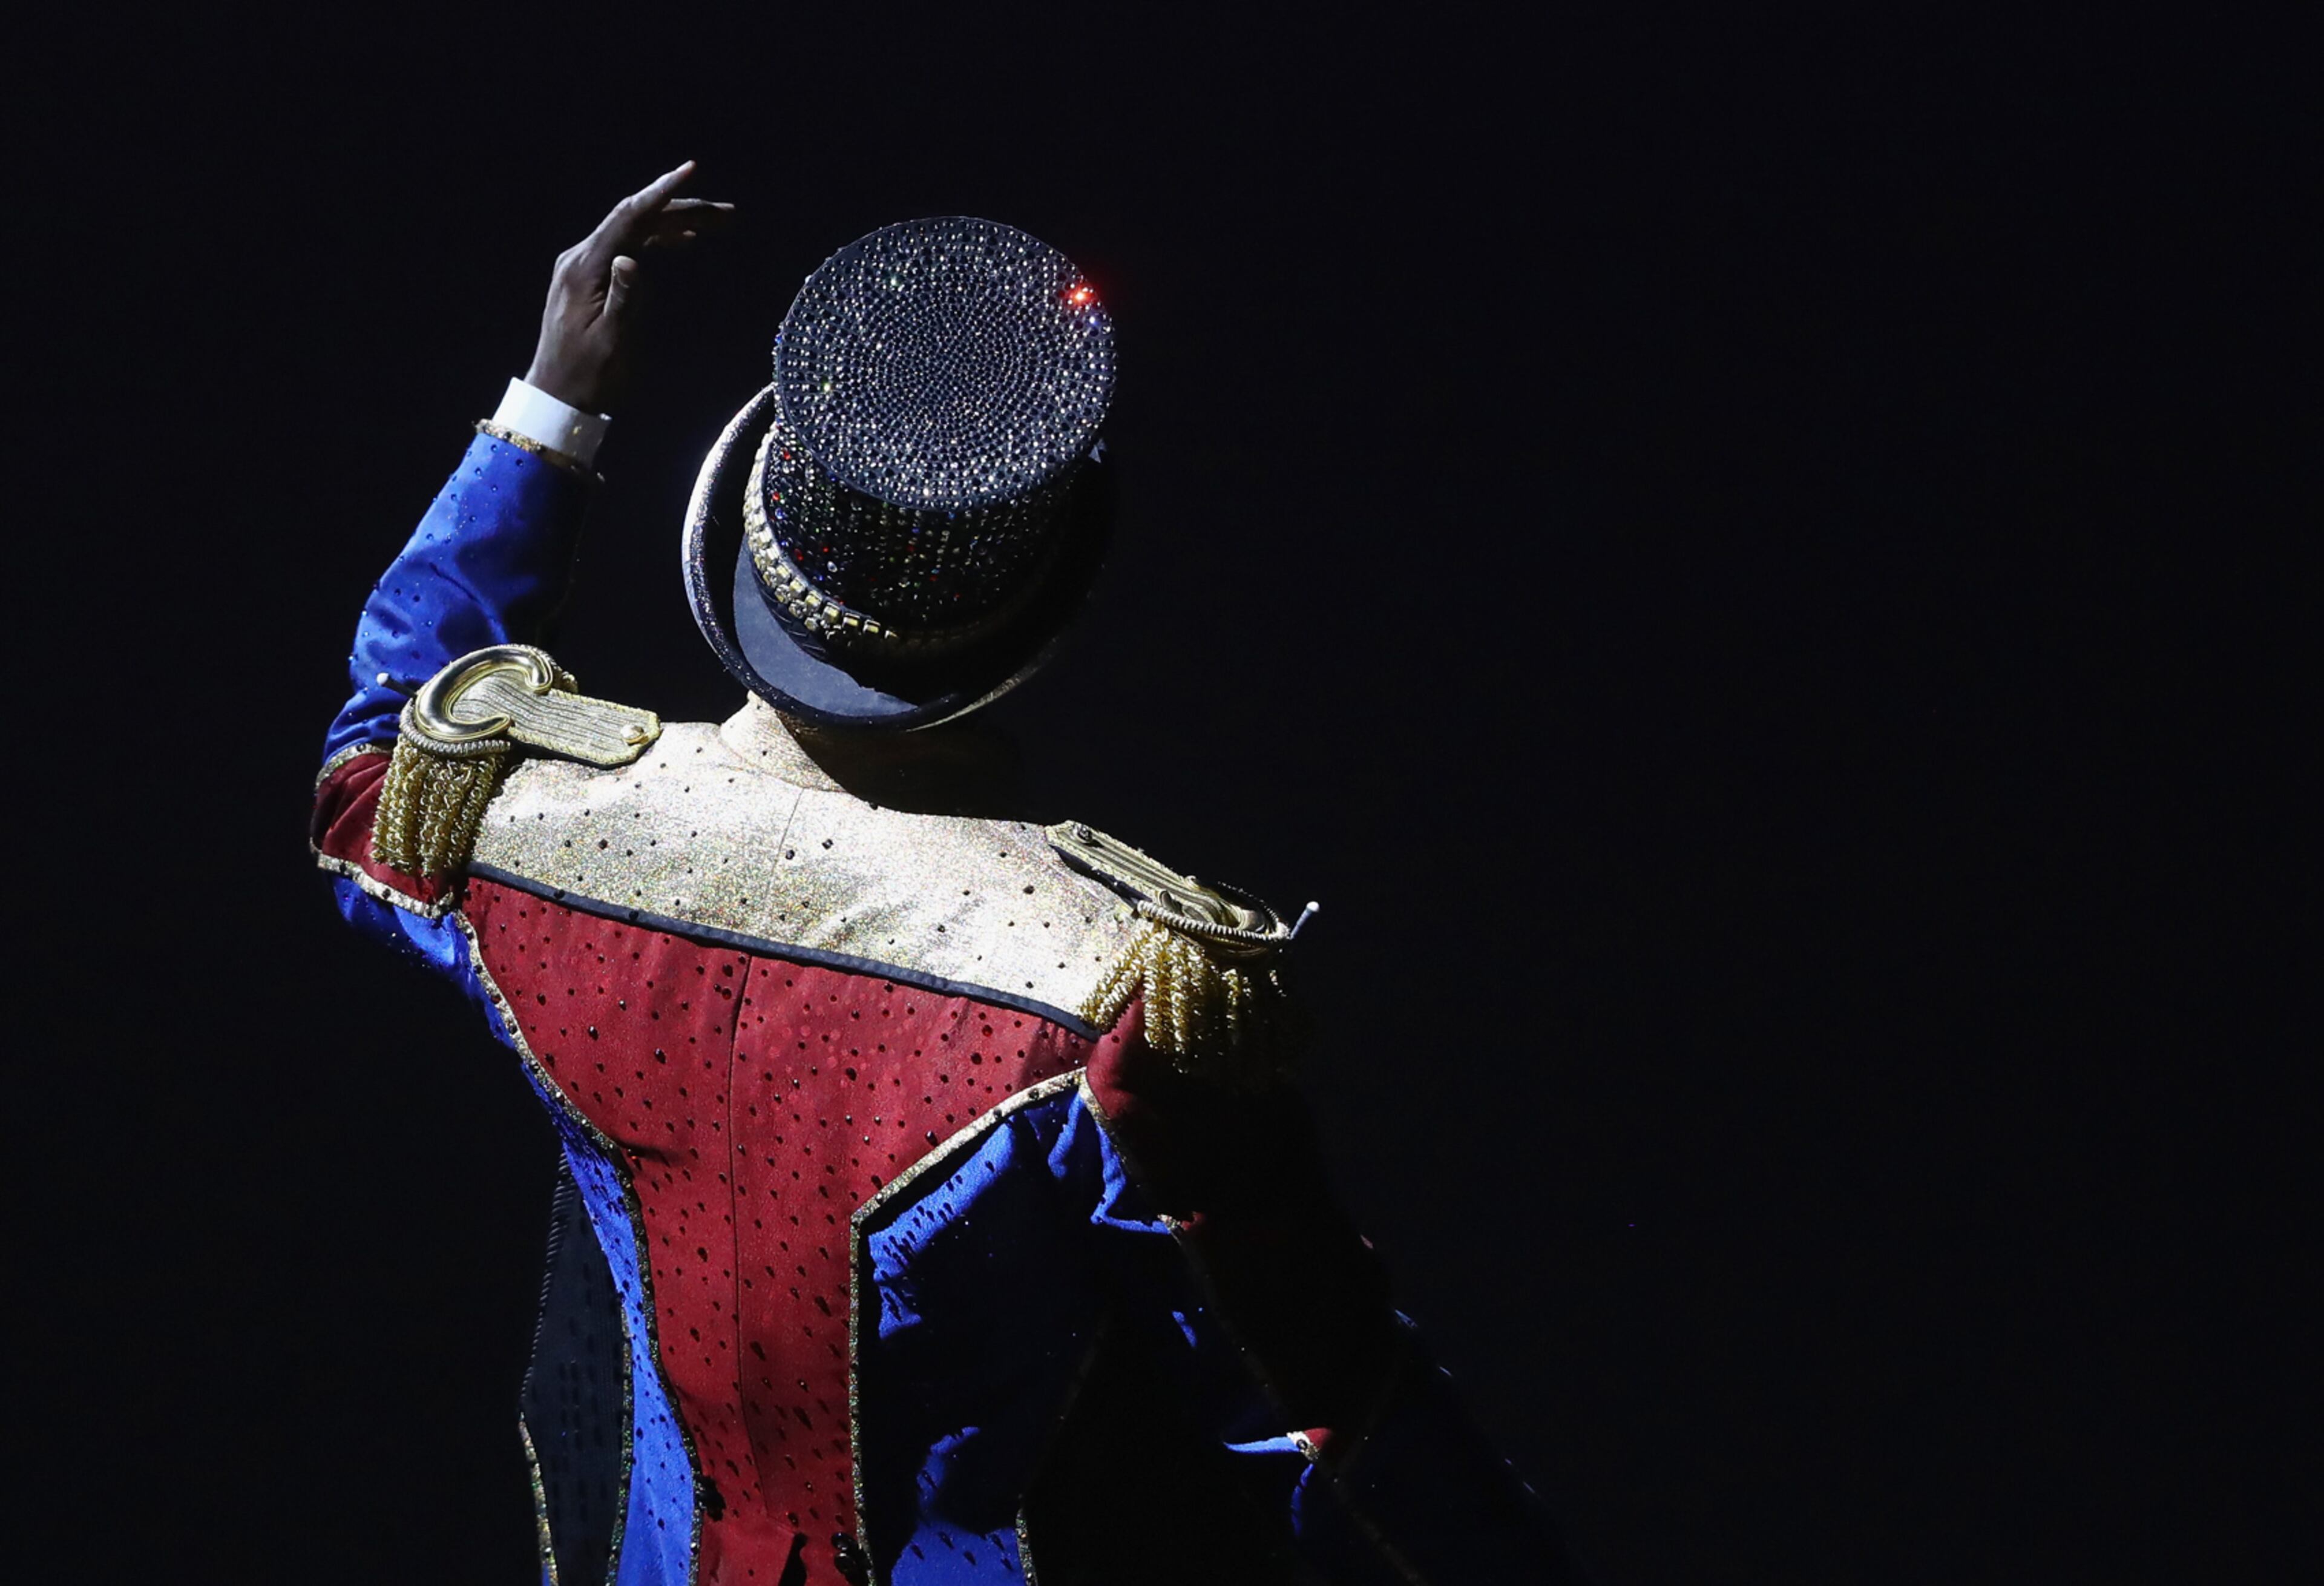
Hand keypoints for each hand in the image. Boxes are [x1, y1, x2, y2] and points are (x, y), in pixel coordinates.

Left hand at [523, 161, 734, 414]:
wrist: (558, 399)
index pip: (628, 218)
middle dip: (683, 210)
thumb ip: (624, 299)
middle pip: (637, 220)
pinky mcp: (592, 279)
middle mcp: (582, 258)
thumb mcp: (610, 342)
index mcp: (584, 268)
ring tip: (718, 225)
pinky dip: (660, 242)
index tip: (691, 169)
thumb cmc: (587, 377)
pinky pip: (630, 248)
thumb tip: (632, 260)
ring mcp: (585, 267)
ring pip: (637, 233)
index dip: (661, 192)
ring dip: (677, 226)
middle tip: (728, 213)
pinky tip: (685, 242)